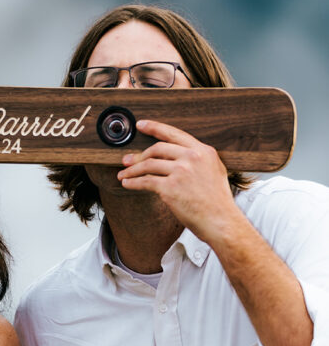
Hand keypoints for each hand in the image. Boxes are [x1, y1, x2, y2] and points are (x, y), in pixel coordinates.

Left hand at [118, 118, 239, 242]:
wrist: (220, 220)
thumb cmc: (217, 201)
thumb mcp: (215, 170)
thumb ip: (199, 159)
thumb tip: (180, 155)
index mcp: (203, 151)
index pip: (174, 134)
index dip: (154, 128)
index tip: (141, 125)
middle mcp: (191, 158)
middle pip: (157, 149)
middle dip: (139, 155)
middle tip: (127, 159)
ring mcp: (180, 172)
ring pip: (148, 165)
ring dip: (132, 169)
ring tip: (124, 174)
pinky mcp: (170, 188)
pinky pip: (145, 182)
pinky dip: (133, 182)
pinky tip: (127, 183)